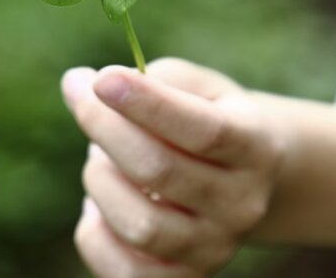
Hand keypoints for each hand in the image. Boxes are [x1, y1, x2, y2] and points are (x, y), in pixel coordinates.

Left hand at [62, 58, 285, 277]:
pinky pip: (123, 271)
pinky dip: (94, 234)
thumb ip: (151, 80)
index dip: (149, 104)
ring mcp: (216, 249)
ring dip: (100, 179)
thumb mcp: (201, 88)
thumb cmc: (210, 119)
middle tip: (81, 97)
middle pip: (160, 172)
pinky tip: (100, 204)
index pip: (204, 131)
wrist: (243, 182)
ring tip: (102, 157)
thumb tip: (79, 87)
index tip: (103, 78)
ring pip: (139, 224)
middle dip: (105, 129)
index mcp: (256, 148)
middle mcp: (243, 205)